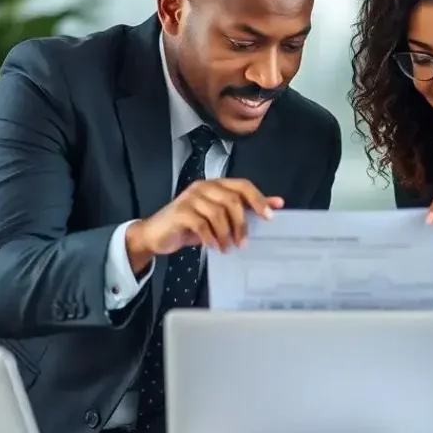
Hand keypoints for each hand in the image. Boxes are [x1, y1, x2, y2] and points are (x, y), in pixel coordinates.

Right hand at [126, 178, 283, 267]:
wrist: (156, 235)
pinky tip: (213, 247)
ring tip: (227, 248)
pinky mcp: (179, 211)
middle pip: (232, 199)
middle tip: (243, 243)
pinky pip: (201, 224)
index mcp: (216, 184)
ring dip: (226, 234)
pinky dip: (210, 238)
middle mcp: (203, 186)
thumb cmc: (190, 226)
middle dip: (241, 223)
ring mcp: (190, 197)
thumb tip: (276, 203)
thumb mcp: (219, 217)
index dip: (258, 199)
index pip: (242, 185)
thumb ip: (244, 208)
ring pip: (218, 213)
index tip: (270, 217)